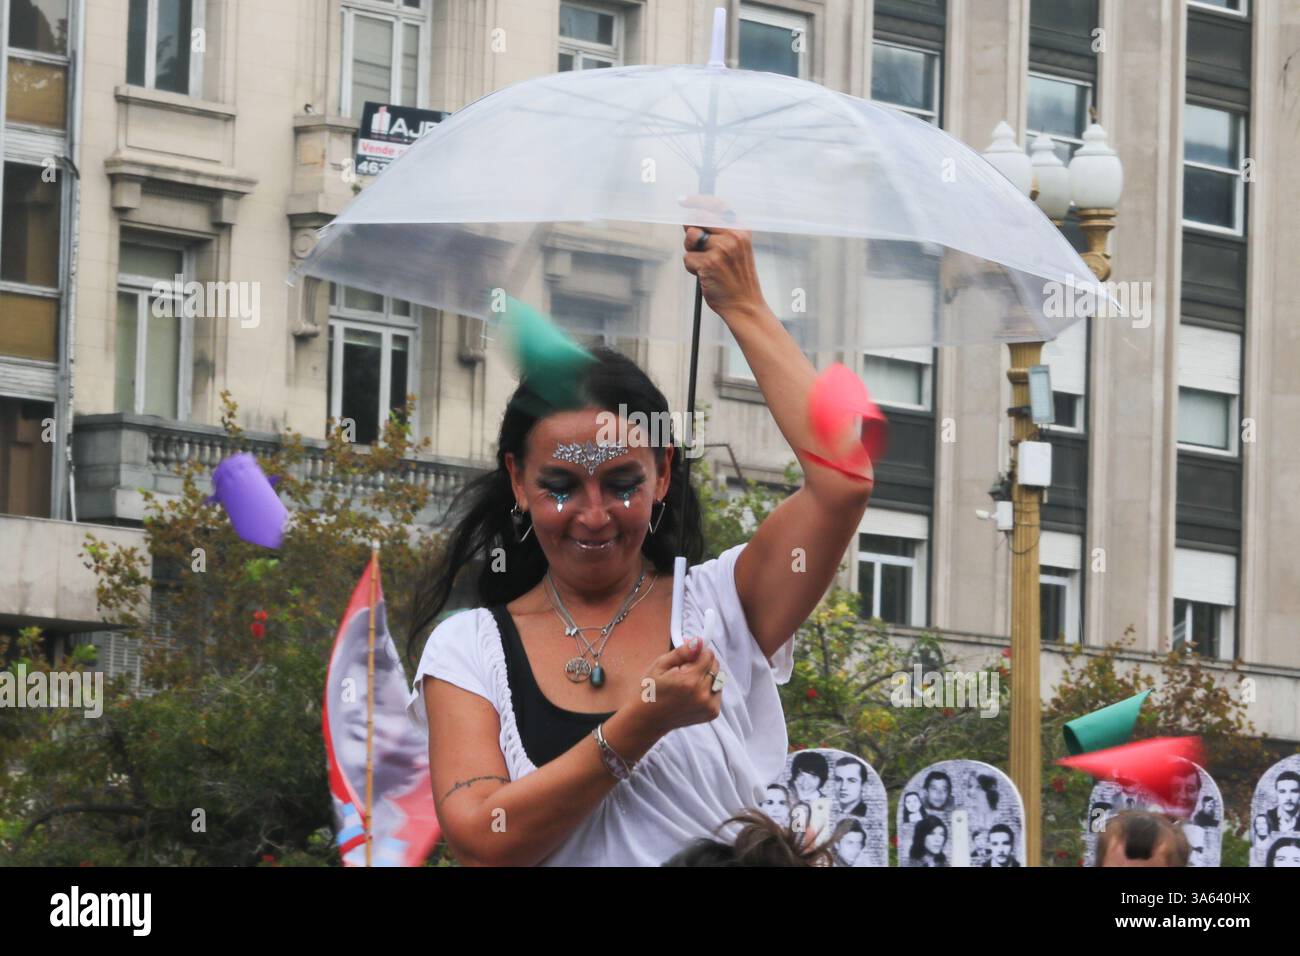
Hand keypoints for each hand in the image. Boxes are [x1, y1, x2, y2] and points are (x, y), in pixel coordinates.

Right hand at [629, 615, 723, 737]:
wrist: (648, 719)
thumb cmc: (651, 690)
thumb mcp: (660, 665)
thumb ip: (682, 652)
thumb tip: (699, 641)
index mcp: (689, 681)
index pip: (708, 655)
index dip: (697, 653)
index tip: (686, 659)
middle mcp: (703, 694)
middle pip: (715, 666)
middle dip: (703, 664)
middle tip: (684, 672)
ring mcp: (709, 706)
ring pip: (718, 679)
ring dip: (707, 677)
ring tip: (688, 684)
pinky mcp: (712, 713)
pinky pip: (717, 692)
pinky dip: (709, 689)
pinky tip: (693, 694)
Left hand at [680, 194, 765, 320]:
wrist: (744, 305)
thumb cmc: (737, 279)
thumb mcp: (736, 250)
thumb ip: (719, 233)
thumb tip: (690, 220)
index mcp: (741, 230)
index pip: (717, 206)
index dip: (697, 202)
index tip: (683, 200)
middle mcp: (732, 236)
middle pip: (698, 220)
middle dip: (691, 233)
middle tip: (698, 249)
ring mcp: (720, 249)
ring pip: (690, 238)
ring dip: (691, 252)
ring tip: (706, 265)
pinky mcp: (708, 263)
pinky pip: (687, 258)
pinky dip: (692, 268)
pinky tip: (705, 276)